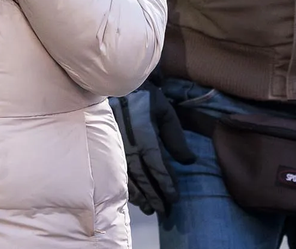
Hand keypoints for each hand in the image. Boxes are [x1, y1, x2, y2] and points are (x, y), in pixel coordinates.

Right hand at [110, 80, 195, 215]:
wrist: (115, 83)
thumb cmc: (145, 95)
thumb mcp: (165, 111)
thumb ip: (176, 137)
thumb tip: (189, 161)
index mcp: (145, 136)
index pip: (158, 167)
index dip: (167, 184)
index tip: (174, 198)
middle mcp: (130, 145)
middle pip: (143, 177)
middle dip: (154, 196)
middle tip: (164, 211)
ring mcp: (116, 147)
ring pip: (129, 177)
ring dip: (140, 195)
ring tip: (149, 209)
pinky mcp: (106, 146)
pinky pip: (116, 171)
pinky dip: (125, 186)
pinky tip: (131, 195)